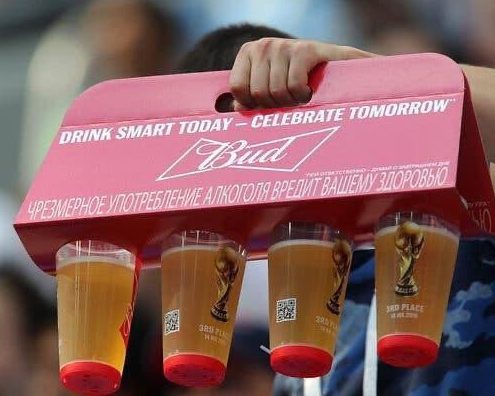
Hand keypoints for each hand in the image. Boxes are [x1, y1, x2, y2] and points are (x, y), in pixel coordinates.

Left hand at [229, 38, 373, 109]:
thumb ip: (250, 98)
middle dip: (275, 105)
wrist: (338, 68)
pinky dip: (303, 96)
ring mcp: (283, 46)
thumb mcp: (270, 87)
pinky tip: (309, 91)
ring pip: (277, 93)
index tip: (267, 103)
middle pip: (258, 94)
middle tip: (289, 100)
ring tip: (300, 95)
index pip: (237, 87)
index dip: (252, 104)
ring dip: (292, 102)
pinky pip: (294, 86)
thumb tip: (237, 108)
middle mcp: (263, 46)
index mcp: (249, 53)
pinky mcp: (304, 50)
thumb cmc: (299, 81)